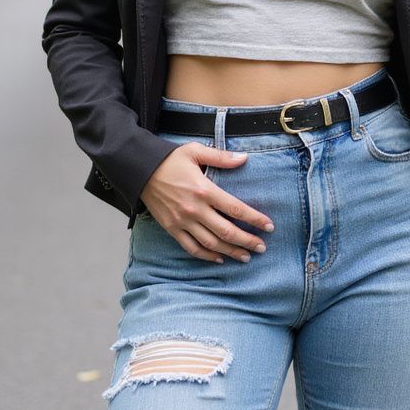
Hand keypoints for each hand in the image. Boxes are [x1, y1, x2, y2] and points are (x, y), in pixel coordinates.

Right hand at [139, 143, 273, 263]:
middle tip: (262, 247)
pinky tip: (219, 259)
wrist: (140, 170)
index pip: (235, 209)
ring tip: (246, 256)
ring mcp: (182, 221)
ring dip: (231, 252)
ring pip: (211, 243)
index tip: (269, 226)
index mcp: (204, 190)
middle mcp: (195, 209)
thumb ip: (221, 157)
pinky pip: (191, 248)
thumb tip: (245, 158)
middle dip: (247, 241)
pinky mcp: (172, 229)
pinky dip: (207, 256)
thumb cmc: (170, 159)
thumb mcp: (195, 151)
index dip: (254, 219)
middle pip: (226, 231)